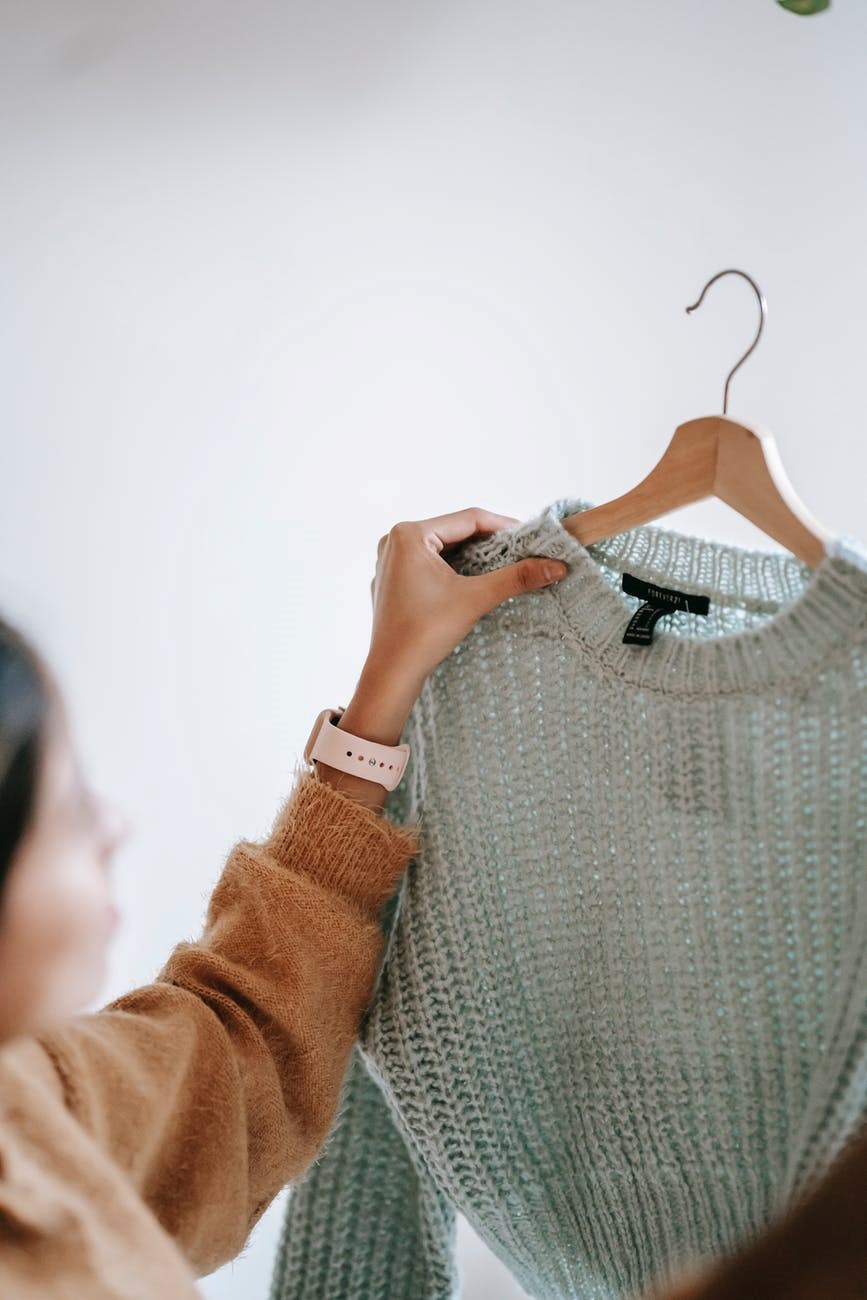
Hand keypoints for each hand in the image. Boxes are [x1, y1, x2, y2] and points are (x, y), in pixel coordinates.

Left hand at [365, 506, 568, 704]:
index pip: (468, 519)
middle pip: (455, 532)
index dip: (504, 526)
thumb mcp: (476, 599)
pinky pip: (428, 565)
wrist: (392, 673)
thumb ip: (517, 578)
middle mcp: (394, 541)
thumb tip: (558, 565)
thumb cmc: (424, 634)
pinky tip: (472, 582)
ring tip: (503, 566)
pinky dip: (452, 569)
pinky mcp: (392, 581)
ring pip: (442, 549)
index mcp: (409, 535)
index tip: (531, 537)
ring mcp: (389, 562)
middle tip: (521, 552)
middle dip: (489, 543)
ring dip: (472, 556)